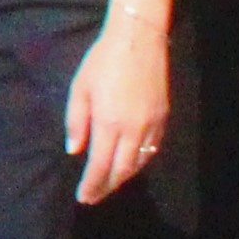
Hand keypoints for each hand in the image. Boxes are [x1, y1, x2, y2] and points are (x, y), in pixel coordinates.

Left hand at [66, 11, 173, 204]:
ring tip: (109, 183)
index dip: (92, 185)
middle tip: (94, 196)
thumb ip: (76, 122)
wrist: (138, 41)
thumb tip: (75, 150)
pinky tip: (130, 163)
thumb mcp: (80, 89)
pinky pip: (152, 148)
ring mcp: (152, 124)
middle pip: (122, 170)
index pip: (100, 165)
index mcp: (109, 123)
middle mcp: (133, 129)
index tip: (83, 197)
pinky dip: (140, 161)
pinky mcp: (163, 117)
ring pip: (139, 162)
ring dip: (124, 176)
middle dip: (107, 186)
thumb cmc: (102, 62)